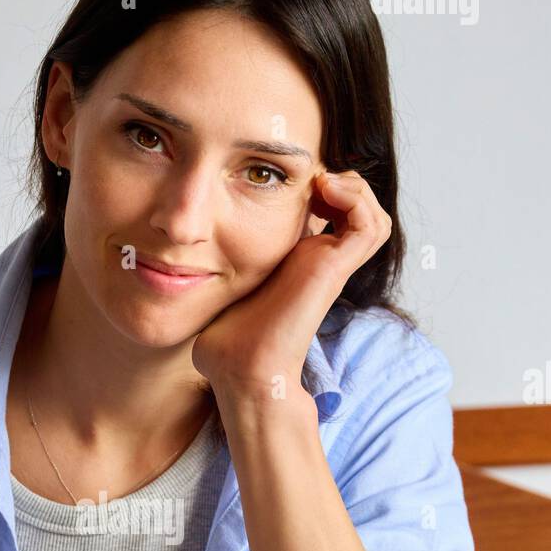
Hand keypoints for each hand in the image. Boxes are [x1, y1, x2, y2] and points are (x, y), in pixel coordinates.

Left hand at [191, 170, 391, 400]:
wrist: (239, 369)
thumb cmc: (224, 342)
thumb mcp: (220, 287)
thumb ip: (214, 268)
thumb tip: (177, 262)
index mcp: (299, 263)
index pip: (334, 214)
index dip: (322, 188)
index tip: (292, 182)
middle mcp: (320, 262)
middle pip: (361, 211)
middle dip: (343, 182)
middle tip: (312, 181)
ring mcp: (330, 266)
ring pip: (373, 216)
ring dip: (354, 189)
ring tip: (322, 184)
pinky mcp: (333, 269)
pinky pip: (369, 226)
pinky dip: (355, 199)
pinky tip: (323, 192)